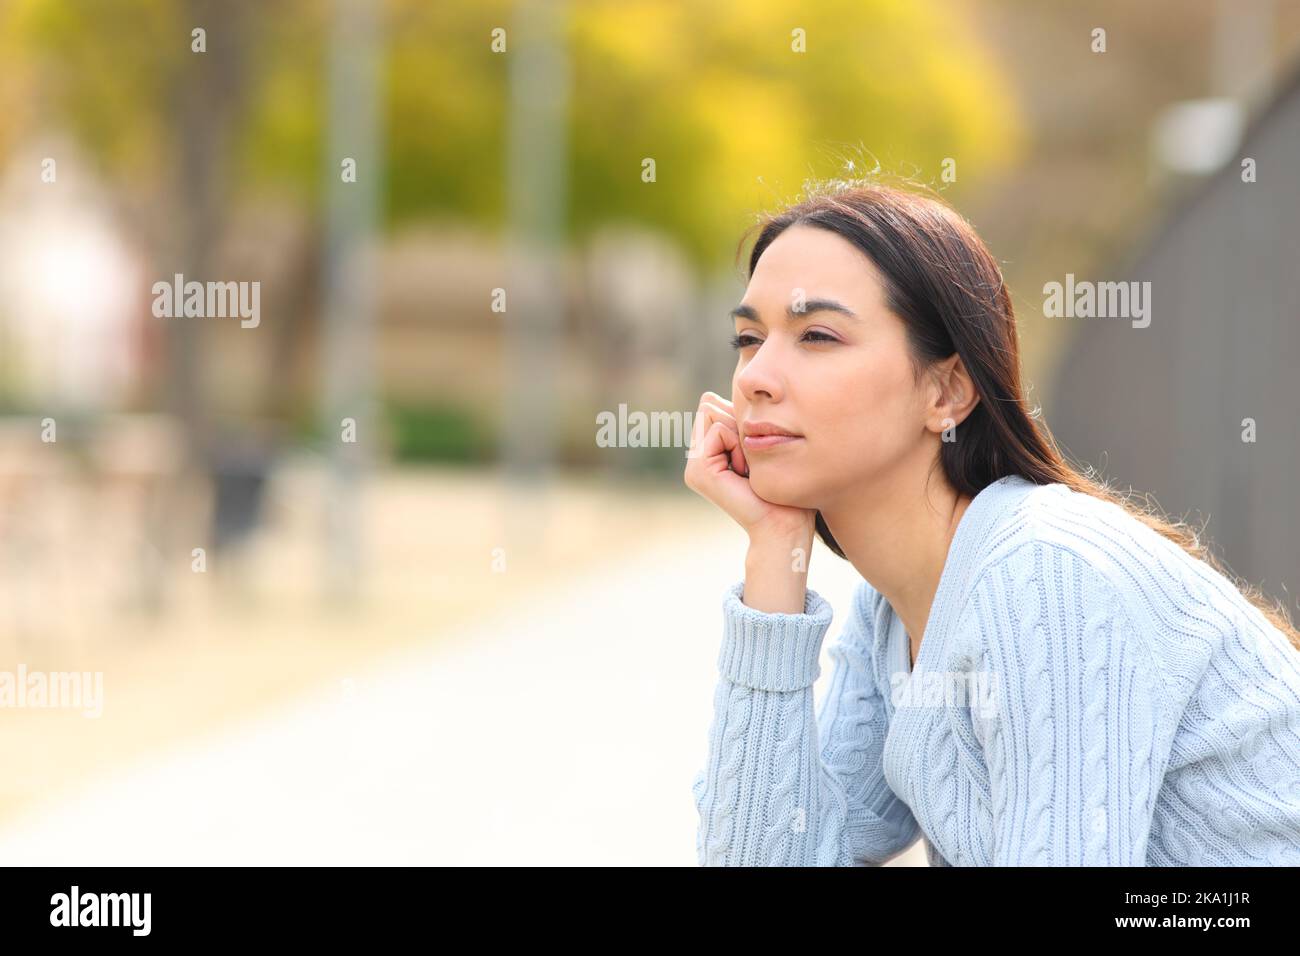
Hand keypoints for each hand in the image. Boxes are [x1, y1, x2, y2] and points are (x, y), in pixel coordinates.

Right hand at [683, 390, 815, 542]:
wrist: (784, 524)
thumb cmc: (782, 488)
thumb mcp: (759, 445)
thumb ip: (740, 422)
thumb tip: (717, 399)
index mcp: (707, 451)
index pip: (712, 403)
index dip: (740, 419)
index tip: (754, 454)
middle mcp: (696, 458)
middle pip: (709, 404)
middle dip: (738, 424)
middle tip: (751, 463)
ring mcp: (693, 465)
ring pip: (711, 412)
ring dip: (740, 436)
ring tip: (748, 469)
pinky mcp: (698, 470)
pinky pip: (719, 429)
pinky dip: (739, 445)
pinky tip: (744, 475)